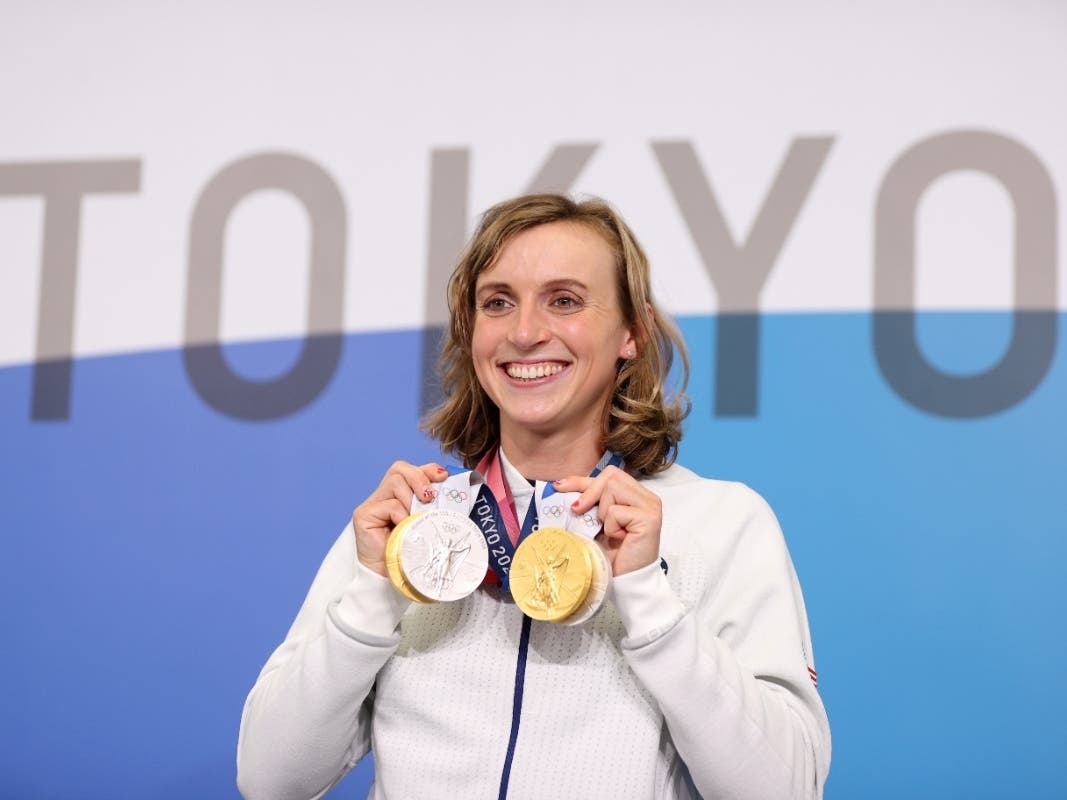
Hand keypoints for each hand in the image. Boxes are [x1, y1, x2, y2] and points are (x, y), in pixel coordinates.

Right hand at [351, 461, 446, 576]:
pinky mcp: (363, 514)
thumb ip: (434, 507)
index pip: (412, 470)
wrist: (393, 578)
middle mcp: (384, 495)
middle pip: (400, 469)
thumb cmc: (411, 552)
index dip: (428, 470)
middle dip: (420, 478)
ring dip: (412, 499)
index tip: (444, 478)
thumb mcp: (427, 524)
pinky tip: (404, 529)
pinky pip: (390, 505)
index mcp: (400, 495)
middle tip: (430, 497)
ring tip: (416, 518)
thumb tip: (454, 494)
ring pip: (395, 481)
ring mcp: (372, 504)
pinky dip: (402, 516)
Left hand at [553, 466, 661, 576]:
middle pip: (611, 475)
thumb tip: (560, 484)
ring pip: (613, 488)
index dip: (582, 480)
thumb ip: (587, 502)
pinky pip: (616, 512)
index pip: (608, 476)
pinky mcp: (650, 519)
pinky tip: (620, 539)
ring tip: (610, 531)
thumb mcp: (594, 523)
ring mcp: (651, 506)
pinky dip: (611, 527)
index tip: (559, 486)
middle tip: (578, 511)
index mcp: (635, 495)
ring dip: (602, 512)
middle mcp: (646, 497)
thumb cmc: (612, 554)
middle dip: (590, 493)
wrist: (626, 581)